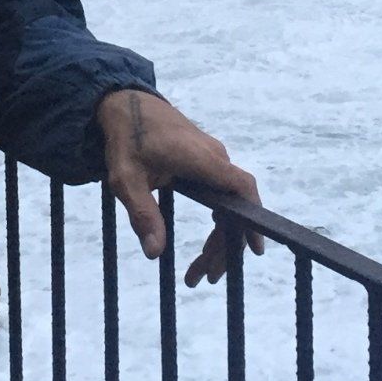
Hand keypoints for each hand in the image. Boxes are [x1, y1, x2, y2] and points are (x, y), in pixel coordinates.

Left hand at [95, 88, 263, 286]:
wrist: (125, 102)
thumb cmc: (126, 138)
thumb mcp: (126, 179)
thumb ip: (142, 214)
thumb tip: (155, 253)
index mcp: (202, 160)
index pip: (241, 188)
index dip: (253, 217)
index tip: (256, 248)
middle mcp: (214, 157)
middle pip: (235, 205)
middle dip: (224, 245)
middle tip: (205, 278)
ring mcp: (211, 157)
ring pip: (228, 202)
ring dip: (219, 236)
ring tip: (201, 269)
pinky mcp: (204, 159)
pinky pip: (221, 192)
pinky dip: (217, 219)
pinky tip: (209, 240)